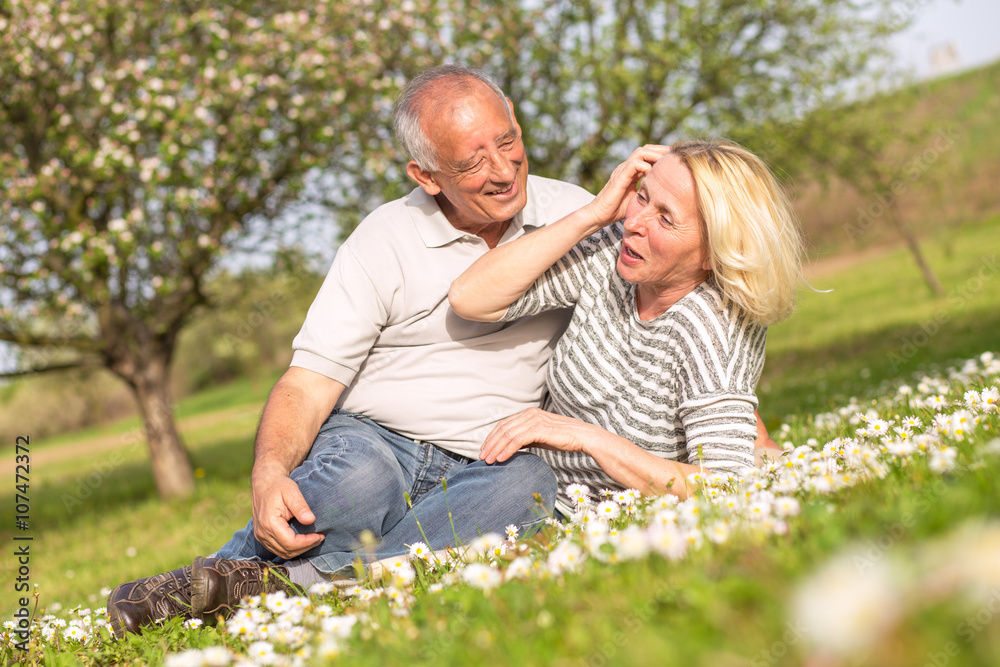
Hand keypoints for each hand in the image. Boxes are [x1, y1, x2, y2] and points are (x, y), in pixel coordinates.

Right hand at [250, 469, 324, 558]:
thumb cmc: (279, 485)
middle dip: (305, 547)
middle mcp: (262, 533)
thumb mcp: (292, 492)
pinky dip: (291, 548)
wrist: (264, 482)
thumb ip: (300, 507)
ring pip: (282, 553)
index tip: (320, 535)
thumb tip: (311, 520)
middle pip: (287, 551)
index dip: (307, 543)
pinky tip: (301, 540)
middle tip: (319, 538)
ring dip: (299, 549)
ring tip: (313, 539)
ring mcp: (260, 536)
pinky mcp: (262, 536)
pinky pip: (277, 549)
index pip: (290, 543)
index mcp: (269, 523)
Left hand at [480, 407, 594, 463]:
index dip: (492, 437)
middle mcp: (529, 414)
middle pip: (502, 428)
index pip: (504, 424)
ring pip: (507, 434)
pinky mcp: (539, 428)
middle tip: (482, 457)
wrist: (581, 436)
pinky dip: (507, 450)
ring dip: (496, 448)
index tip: (485, 449)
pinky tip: (501, 458)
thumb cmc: (562, 438)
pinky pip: (517, 440)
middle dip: (490, 443)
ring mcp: (534, 420)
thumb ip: (524, 438)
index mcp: (528, 413)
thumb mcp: (539, 437)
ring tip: (489, 460)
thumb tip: (509, 448)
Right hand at [584, 144, 670, 227]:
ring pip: (641, 152)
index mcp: (631, 171)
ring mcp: (622, 170)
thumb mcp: (638, 199)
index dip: (662, 155)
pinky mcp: (619, 177)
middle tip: (675, 156)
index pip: (648, 155)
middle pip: (646, 149)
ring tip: (666, 162)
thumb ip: (648, 193)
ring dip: (655, 154)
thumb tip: (666, 197)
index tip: (675, 160)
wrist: (598, 215)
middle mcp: (627, 167)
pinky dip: (646, 166)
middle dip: (662, 150)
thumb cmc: (616, 210)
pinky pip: (634, 164)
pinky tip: (653, 175)